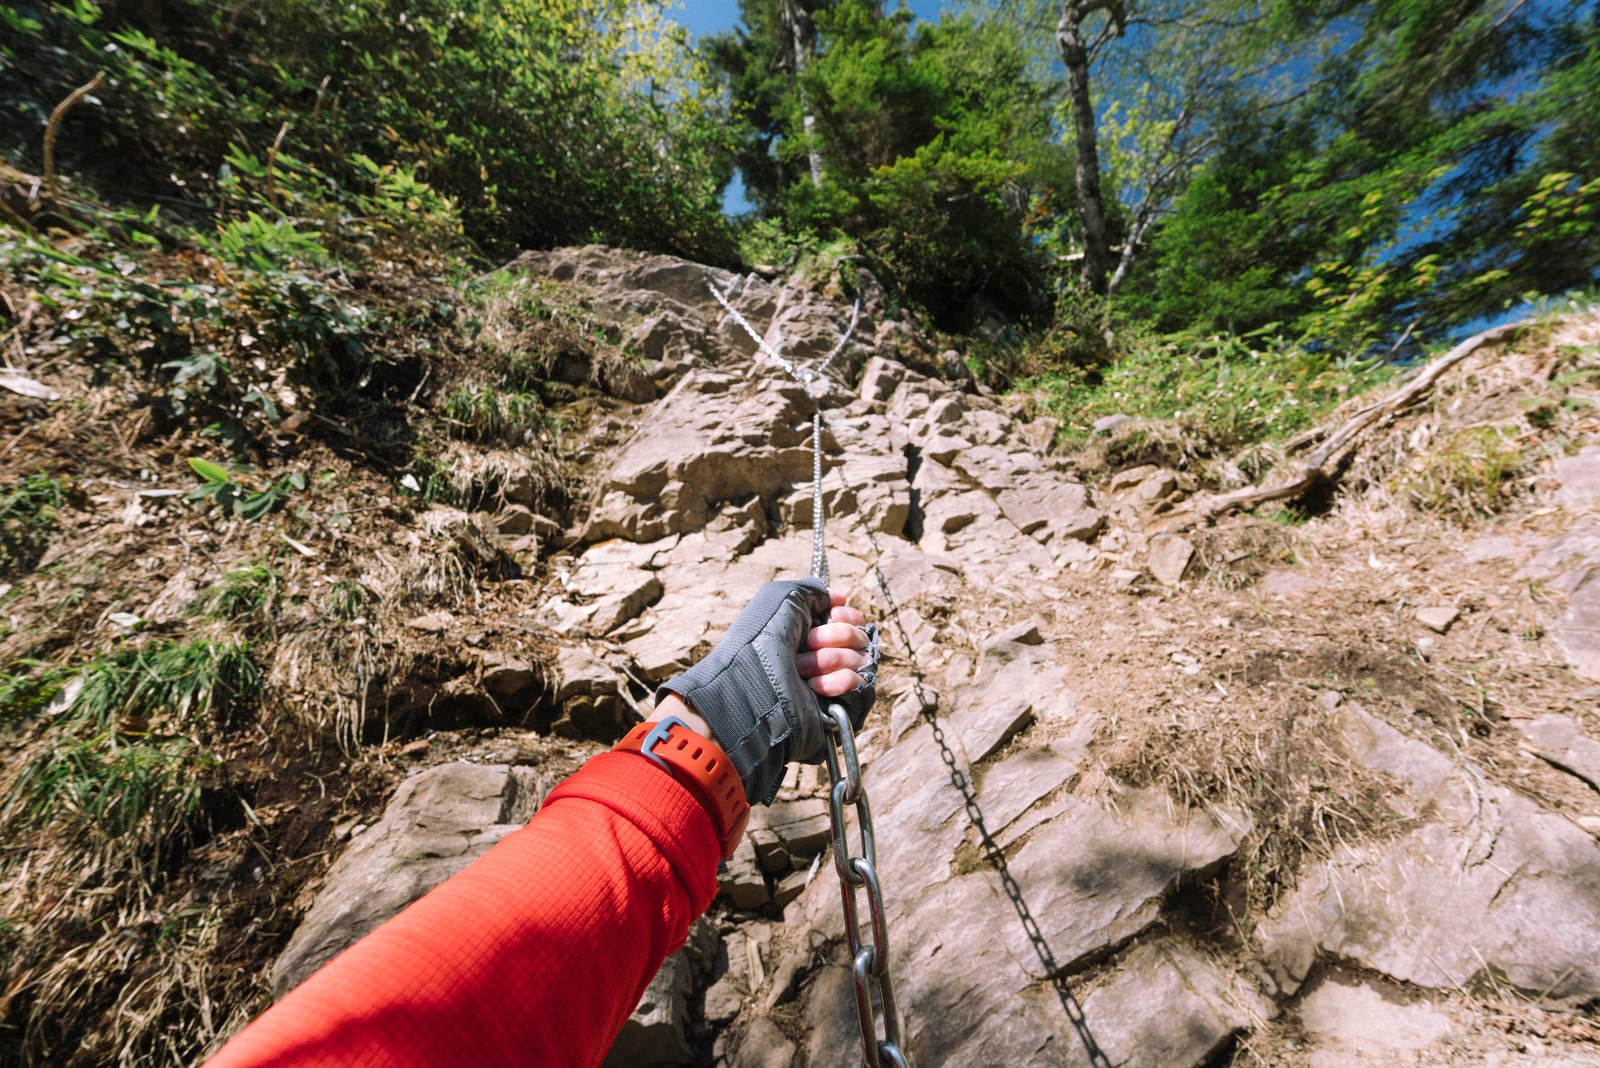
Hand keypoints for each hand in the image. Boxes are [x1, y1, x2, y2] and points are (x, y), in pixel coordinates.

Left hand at [654, 593, 869, 737]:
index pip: (854, 621)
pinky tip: (815, 688)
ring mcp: (835, 685)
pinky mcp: (843, 709)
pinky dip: (840, 682)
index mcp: (812, 635)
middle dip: (836, 636)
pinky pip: (862, 686)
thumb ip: (813, 590)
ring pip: (862, 660)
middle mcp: (825, 658)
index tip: (833, 614)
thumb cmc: (762, 641)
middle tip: (808, 643)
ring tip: (801, 669)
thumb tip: (836, 598)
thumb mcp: (783, 599)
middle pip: (860, 638)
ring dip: (830, 660)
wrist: (753, 684)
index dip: (847, 616)